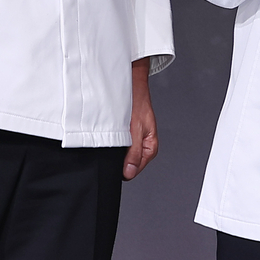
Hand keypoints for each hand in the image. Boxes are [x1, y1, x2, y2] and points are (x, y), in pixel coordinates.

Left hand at [122, 58, 156, 180]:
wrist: (132, 86)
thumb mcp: (135, 130)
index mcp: (150, 148)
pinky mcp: (126, 136)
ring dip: (115, 149)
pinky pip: (118, 146)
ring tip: (112, 137)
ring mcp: (134, 142)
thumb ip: (133, 152)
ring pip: (121, 155)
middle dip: (118, 158)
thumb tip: (129, 173)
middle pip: (128, 164)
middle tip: (113, 145)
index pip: (134, 170)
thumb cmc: (137, 104)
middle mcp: (142, 147)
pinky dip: (112, 143)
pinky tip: (110, 134)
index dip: (123, 167)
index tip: (114, 159)